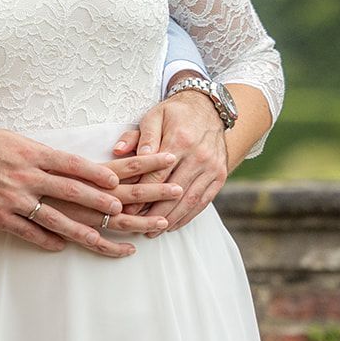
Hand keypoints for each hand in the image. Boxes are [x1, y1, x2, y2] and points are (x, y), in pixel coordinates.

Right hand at [0, 128, 132, 257]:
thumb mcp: (9, 138)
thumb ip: (36, 151)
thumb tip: (62, 160)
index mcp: (30, 153)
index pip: (72, 163)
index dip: (97, 172)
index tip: (117, 179)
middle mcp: (24, 176)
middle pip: (71, 191)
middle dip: (99, 201)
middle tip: (121, 208)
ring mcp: (11, 199)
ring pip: (54, 217)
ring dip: (80, 229)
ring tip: (100, 238)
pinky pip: (28, 232)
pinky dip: (46, 240)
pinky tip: (61, 245)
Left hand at [114, 89, 228, 234]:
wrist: (210, 109)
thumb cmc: (175, 114)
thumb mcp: (154, 116)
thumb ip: (138, 136)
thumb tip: (119, 151)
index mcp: (179, 140)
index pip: (157, 175)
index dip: (141, 194)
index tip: (125, 208)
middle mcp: (199, 156)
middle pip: (174, 192)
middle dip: (154, 212)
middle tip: (136, 226)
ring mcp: (212, 167)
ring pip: (190, 200)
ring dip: (171, 219)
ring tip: (153, 231)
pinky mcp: (220, 175)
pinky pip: (204, 201)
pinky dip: (188, 216)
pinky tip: (173, 225)